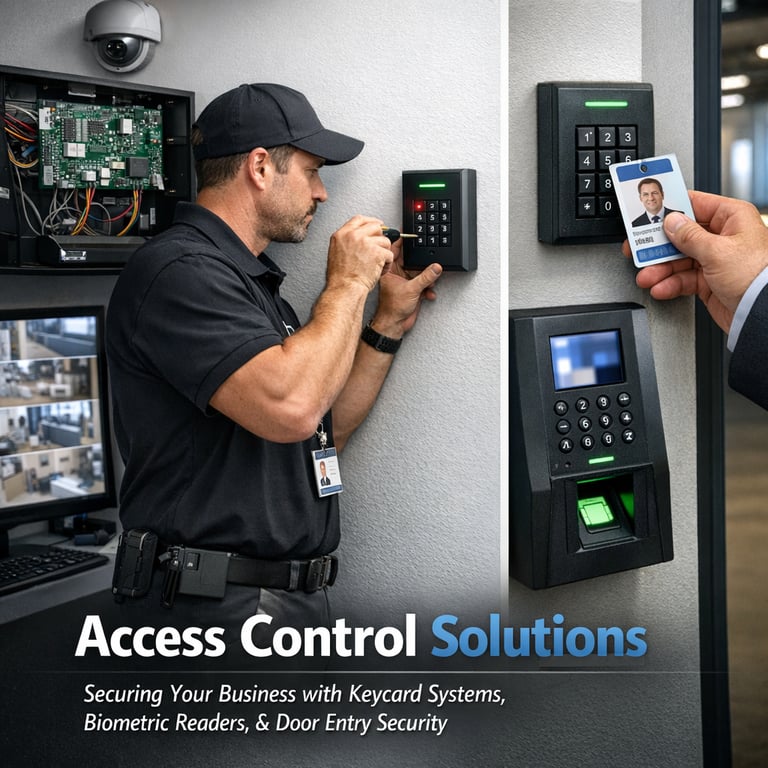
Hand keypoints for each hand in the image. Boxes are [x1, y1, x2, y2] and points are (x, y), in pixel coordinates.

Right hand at [326, 215, 393, 293]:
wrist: (345, 288)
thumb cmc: (340, 278)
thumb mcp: (336, 253)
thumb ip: (347, 241)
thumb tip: (360, 237)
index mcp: (341, 234)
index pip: (359, 219)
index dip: (371, 221)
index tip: (377, 224)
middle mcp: (353, 235)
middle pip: (375, 227)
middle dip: (381, 238)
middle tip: (380, 248)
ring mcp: (365, 242)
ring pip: (385, 241)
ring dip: (384, 253)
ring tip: (377, 265)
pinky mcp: (376, 252)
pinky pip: (389, 254)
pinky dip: (387, 264)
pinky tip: (379, 271)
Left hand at [369, 237, 441, 337]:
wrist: (395, 325)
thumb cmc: (392, 309)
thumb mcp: (411, 289)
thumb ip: (426, 277)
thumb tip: (436, 267)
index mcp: (390, 270)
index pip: (395, 250)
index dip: (402, 241)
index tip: (411, 235)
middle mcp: (397, 274)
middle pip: (411, 260)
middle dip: (422, 262)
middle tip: (429, 258)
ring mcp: (405, 282)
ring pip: (420, 272)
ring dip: (428, 278)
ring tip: (430, 283)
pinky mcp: (413, 290)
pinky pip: (424, 284)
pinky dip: (428, 288)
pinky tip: (429, 294)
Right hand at [626, 190, 767, 332]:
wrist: (763, 312)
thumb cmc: (757, 275)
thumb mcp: (717, 250)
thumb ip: (688, 236)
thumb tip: (671, 222)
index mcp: (731, 218)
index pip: (694, 204)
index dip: (670, 210)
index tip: (649, 215)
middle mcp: (723, 237)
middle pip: (682, 236)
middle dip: (659, 247)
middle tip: (639, 251)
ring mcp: (716, 260)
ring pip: (679, 260)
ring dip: (661, 269)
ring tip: (648, 277)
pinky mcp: (710, 282)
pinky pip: (683, 279)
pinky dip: (671, 284)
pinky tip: (661, 288)